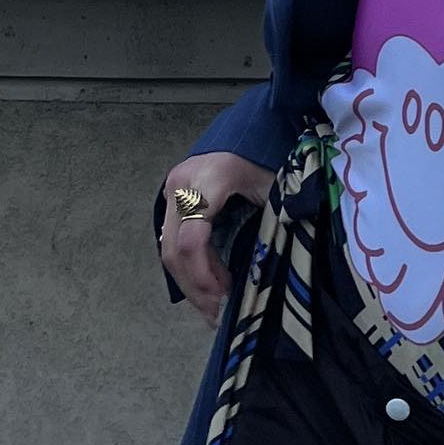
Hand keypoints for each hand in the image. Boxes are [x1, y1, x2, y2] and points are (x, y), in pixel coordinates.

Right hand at [159, 152, 273, 327]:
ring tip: (213, 308)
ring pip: (167, 250)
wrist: (248, 131)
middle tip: (218, 313)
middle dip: (195, 286)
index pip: (193, 238)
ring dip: (190, 283)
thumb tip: (270, 270)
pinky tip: (207, 289)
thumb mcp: (275, 187)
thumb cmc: (266, 158)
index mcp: (210, 178)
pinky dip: (188, 269)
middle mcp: (182, 185)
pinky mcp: (172, 202)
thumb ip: (273, 220)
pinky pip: (172, 242)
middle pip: (174, 249)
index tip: (226, 296)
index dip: (206, 274)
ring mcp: (172, 193)